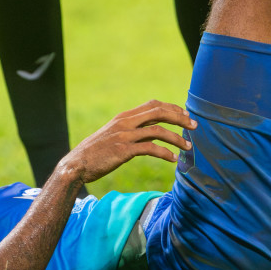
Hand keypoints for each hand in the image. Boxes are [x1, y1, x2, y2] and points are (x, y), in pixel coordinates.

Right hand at [55, 100, 195, 184]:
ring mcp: (124, 136)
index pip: (153, 104)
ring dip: (177, 138)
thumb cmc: (95, 153)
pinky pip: (150, 149)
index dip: (171, 107)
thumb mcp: (113, 135)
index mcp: (124, 116)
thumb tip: (152, 133)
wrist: (76, 165)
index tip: (185, 114)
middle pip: (159, 112)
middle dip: (180, 118)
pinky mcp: (123, 151)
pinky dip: (165, 153)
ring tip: (188, 146)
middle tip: (194, 125)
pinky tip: (173, 159)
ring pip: (158, 131)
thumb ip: (131, 131)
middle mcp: (125, 122)